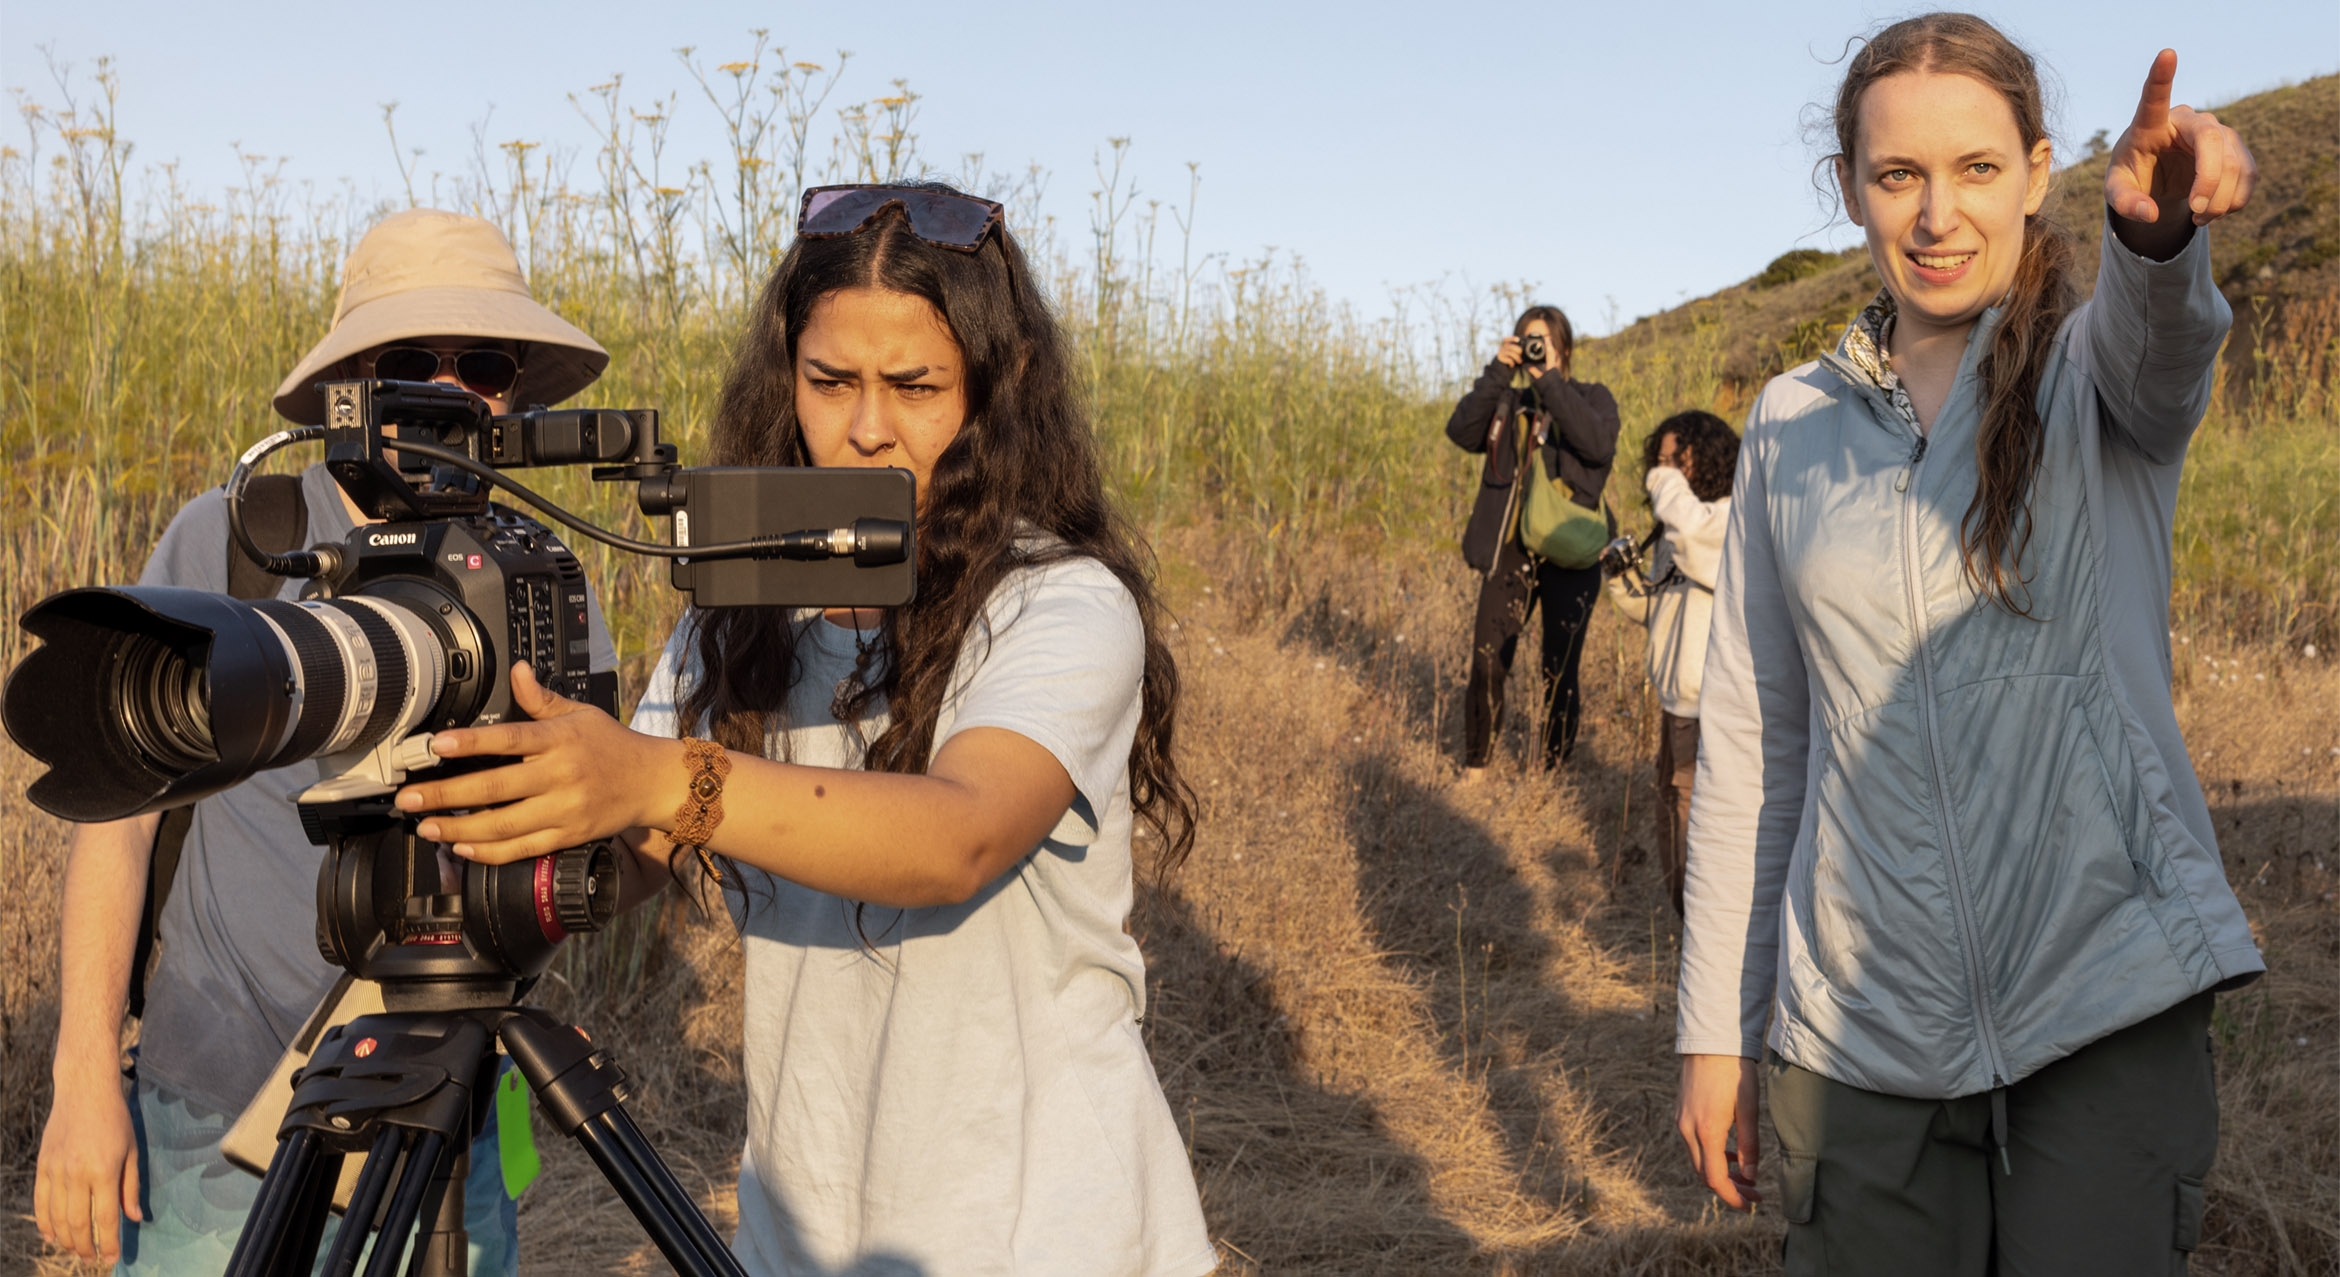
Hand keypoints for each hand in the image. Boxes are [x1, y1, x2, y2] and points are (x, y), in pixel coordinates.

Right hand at [35, 1073, 139, 1263]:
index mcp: (104, 1171)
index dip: (108, 1242)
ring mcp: (56, 1171)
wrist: (84, 1092)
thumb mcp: (131, 1151)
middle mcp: (76, 1174)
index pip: (105, 1218)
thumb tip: (134, 1218)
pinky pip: (40, 1202)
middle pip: (78, 1223)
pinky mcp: (42, 1166)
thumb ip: (131, 1187)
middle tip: (91, 1259)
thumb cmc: (115, 1120)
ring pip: (57, 1217)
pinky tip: (51, 1235)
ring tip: (75, 1250)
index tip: (111, 1259)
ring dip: (65, 1239)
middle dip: (85, 1246)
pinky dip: (44, 1222)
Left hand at [395, 663, 681, 863]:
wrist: (651, 782)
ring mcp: (563, 810)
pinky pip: (522, 849)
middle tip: (410, 798)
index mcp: (560, 741)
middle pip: (496, 788)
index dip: (472, 742)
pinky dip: (489, 852)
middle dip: (446, 795)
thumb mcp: (580, 713)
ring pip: (503, 825)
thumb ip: (542, 699)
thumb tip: (517, 670)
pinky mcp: (567, 836)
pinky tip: (462, 848)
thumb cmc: (613, 745)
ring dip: (459, 829)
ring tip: (426, 827)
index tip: (437, 745)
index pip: (510, 739)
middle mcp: (560, 776)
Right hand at [1495, 335, 1523, 366]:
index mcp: (1503, 346)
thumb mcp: (1510, 355)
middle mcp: (1501, 348)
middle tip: (1521, 355)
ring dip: (1517, 358)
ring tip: (1519, 362)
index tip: (1518, 340)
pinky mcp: (1500, 357)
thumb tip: (1521, 349)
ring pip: (1512, 353)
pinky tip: (1511, 365)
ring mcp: (1500, 352)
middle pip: (1512, 347)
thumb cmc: (1507, 362)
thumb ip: (1513, 351)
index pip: (1506, 339)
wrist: (1498, 371)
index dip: (1512, 339)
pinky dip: (1512, 363)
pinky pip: (1509, 359)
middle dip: (1519, 351)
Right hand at [1677, 1053, 1761, 1208]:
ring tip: (1744, 1174)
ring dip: (1719, 1172)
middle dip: (1729, 1188)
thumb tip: (1750, 1175)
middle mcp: (1687, 1130)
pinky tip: (1729, 1152)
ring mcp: (1681, 1121)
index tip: (1751, 1204)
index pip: (1715, 1179)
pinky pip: (1693, 1145)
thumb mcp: (1749, 1109)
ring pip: (1698, 1160)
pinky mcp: (1681, 1113)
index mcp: (1706, 1131)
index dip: (1733, 1197)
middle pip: (1703, 1174)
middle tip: (1754, 1191)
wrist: (1710, 1041)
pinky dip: (1711, 1156)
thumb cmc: (1734, 1072)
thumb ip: (1749, 1145)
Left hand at [2105, 50, 2255, 239]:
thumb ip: (2125, 202)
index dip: (2161, 76)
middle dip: (2208, 181)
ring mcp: (2217, 131)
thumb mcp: (2117, 191)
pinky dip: (2234, 202)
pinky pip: (2248, 175)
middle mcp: (2188, 120)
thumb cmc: (2133, 174)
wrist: (2157, 177)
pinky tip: (2214, 212)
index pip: (2155, 97)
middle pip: (2212, 141)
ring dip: (2220, 200)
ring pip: (2235, 163)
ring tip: (2197, 217)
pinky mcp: (2236, 148)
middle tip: (2195, 211)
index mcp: (2150, 124)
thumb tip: (2149, 214)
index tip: (2167, 53)